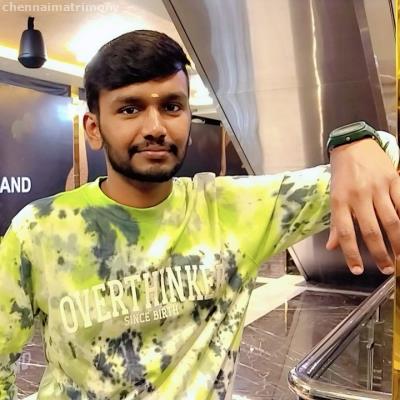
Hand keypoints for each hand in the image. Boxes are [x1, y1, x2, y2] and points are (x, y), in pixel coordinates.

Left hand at [326, 138, 399, 274]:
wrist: (353, 144)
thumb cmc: (342, 173)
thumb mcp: (333, 196)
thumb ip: (336, 223)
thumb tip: (332, 247)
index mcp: (340, 201)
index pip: (345, 233)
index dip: (351, 254)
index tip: (357, 269)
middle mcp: (358, 196)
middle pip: (371, 231)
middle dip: (380, 254)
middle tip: (386, 269)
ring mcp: (377, 188)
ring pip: (392, 221)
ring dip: (398, 242)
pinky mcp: (393, 180)